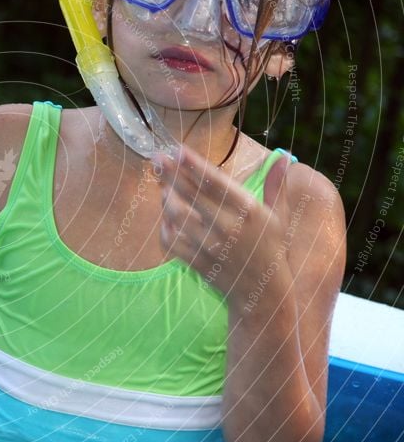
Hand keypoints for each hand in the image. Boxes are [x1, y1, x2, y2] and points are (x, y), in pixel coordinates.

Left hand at [152, 145, 292, 304]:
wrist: (262, 292)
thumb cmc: (270, 248)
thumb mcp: (278, 216)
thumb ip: (276, 185)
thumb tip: (284, 156)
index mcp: (248, 211)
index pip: (215, 182)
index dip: (194, 165)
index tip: (178, 149)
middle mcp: (227, 226)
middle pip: (191, 194)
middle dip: (171, 173)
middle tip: (158, 157)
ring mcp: (209, 245)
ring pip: (177, 216)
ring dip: (166, 198)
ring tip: (161, 184)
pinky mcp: (196, 261)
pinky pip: (171, 240)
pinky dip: (165, 226)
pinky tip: (166, 214)